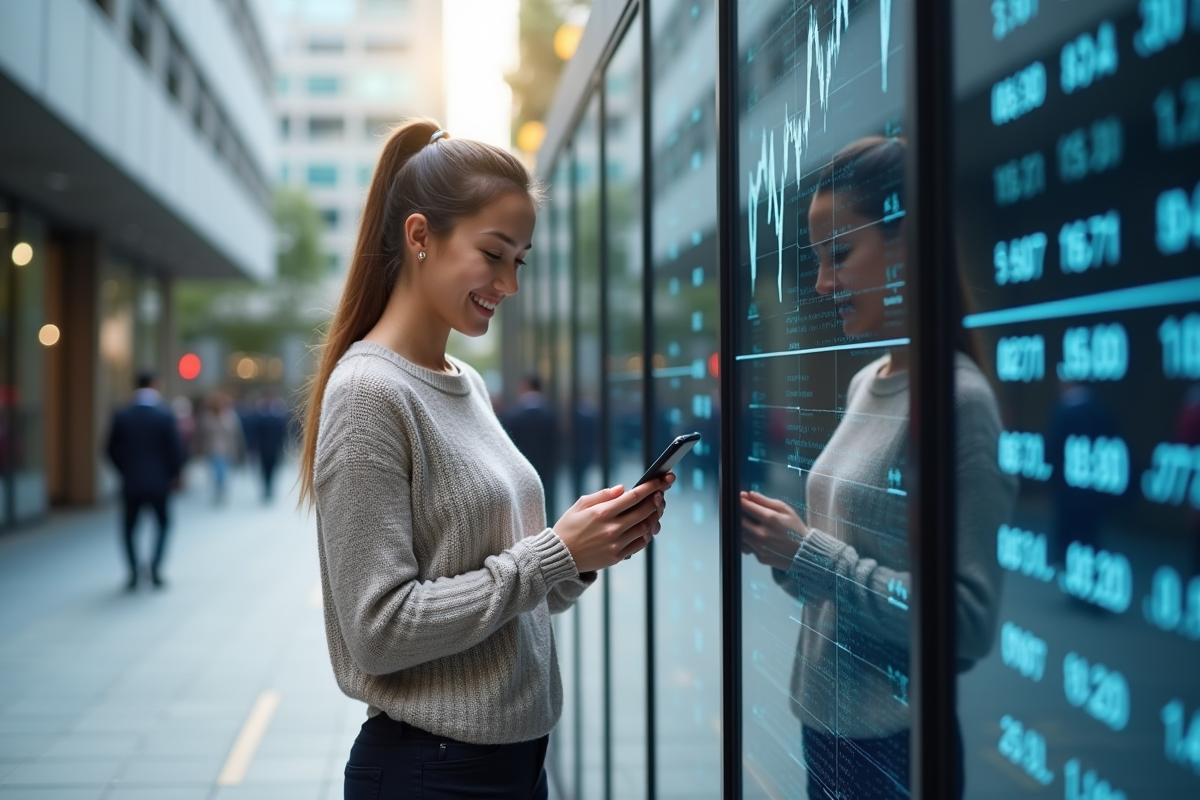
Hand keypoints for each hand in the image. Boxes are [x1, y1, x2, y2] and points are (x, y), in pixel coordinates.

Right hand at [554, 473, 674, 572]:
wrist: (559, 555)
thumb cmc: (568, 527)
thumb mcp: (580, 505)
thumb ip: (603, 495)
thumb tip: (623, 489)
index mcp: (602, 512)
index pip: (634, 496)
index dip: (652, 487)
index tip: (662, 480)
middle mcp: (611, 528)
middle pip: (645, 511)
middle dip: (657, 500)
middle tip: (661, 494)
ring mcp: (615, 544)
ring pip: (645, 528)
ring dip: (653, 517)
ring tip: (654, 510)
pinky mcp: (617, 557)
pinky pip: (639, 545)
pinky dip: (646, 535)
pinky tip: (645, 527)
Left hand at [740, 490, 808, 570]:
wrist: (806, 552)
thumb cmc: (796, 528)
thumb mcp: (785, 509)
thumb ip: (765, 501)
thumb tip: (749, 494)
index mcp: (769, 518)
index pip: (745, 506)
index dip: (740, 500)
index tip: (741, 497)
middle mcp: (761, 534)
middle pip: (739, 520)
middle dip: (739, 514)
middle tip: (745, 511)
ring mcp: (759, 547)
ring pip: (740, 534)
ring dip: (743, 528)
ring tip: (753, 526)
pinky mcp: (759, 557)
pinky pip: (747, 547)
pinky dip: (749, 541)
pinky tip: (758, 538)